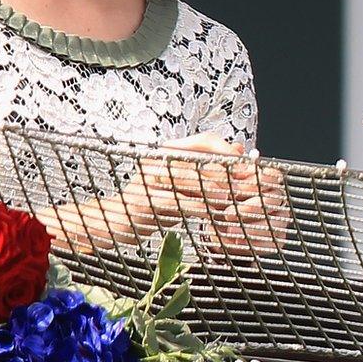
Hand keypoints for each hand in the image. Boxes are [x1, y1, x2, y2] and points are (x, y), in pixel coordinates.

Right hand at [129, 134, 290, 253]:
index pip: (204, 140)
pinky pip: (179, 202)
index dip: (227, 152)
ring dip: (216, 192)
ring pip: (192, 180)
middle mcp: (157, 160)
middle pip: (201, 161)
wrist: (116, 221)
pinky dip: (200, 208)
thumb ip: (208, 168)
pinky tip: (214, 215)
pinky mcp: (145, 201)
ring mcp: (149, 180)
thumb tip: (239, 150)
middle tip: (246, 189)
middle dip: (227, 176)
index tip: (245, 168)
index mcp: (167, 151)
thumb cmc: (153, 202)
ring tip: (233, 202)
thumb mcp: (182, 183)